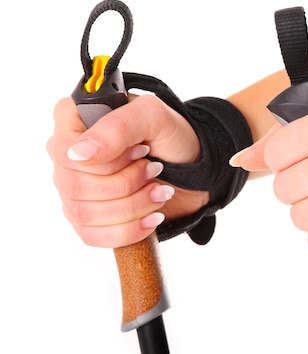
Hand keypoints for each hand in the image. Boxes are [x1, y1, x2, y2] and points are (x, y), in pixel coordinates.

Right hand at [47, 95, 208, 247]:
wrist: (195, 169)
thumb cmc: (171, 135)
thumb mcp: (153, 116)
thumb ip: (117, 127)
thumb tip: (78, 153)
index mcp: (73, 121)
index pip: (66, 150)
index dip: (106, 161)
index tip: (141, 152)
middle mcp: (67, 155)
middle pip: (75, 186)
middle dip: (126, 183)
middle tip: (155, 170)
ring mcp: (73, 190)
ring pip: (83, 214)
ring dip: (132, 206)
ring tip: (159, 191)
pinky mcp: (89, 218)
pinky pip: (92, 236)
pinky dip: (128, 230)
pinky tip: (151, 218)